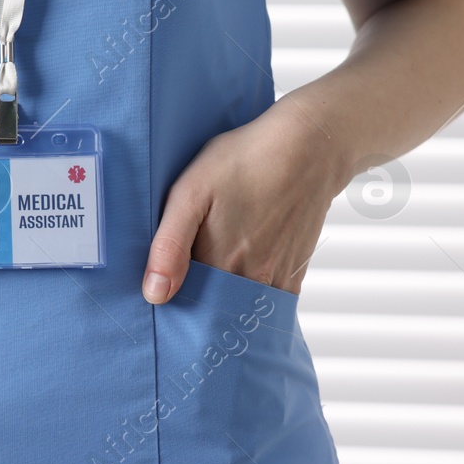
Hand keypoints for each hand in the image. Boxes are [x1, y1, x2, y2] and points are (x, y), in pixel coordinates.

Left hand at [142, 105, 346, 303]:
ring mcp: (278, 278)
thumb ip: (170, 244)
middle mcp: (253, 280)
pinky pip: (271, 302)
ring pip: (244, 309)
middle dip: (198, 310)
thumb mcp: (191, 192)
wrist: (307, 149)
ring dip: (226, 307)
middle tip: (183, 291)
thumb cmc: (244, 162)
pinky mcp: (296, 271)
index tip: (162, 300)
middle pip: (218, 314)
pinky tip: (238, 282)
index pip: (189, 308)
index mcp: (221, 264)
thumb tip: (155, 295)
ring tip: (208, 285)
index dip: (173, 308)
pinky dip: (253, 301)